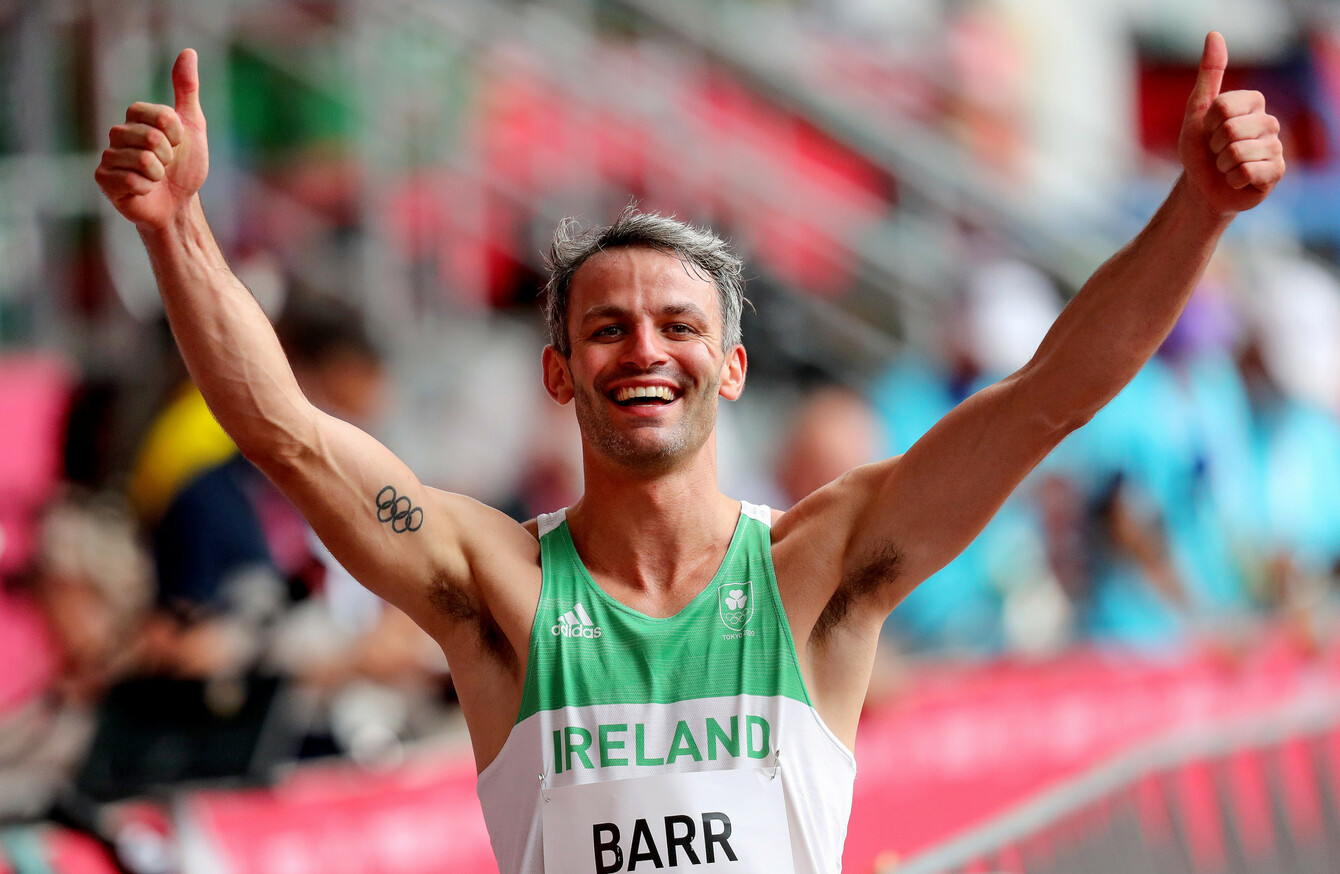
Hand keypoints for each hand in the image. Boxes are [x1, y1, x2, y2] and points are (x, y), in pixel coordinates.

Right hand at [95, 49, 208, 228]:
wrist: (179, 204)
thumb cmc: (185, 167)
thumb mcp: (192, 126)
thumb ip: (187, 90)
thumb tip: (188, 51)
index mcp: (136, 117)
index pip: (158, 115)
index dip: (175, 133)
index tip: (177, 143)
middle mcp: (118, 133)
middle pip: (150, 137)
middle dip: (168, 156)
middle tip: (166, 165)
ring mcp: (108, 156)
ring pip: (142, 160)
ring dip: (158, 174)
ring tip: (156, 178)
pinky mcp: (103, 179)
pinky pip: (131, 180)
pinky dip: (146, 188)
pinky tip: (144, 191)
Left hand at [1178, 31, 1284, 214]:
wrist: (1202, 188)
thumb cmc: (1200, 150)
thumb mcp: (1197, 110)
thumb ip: (1209, 74)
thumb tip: (1214, 34)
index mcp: (1253, 103)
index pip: (1224, 106)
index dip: (1208, 124)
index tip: (1209, 131)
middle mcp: (1269, 122)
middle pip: (1230, 129)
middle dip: (1213, 146)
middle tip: (1216, 152)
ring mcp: (1276, 148)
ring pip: (1237, 152)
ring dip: (1221, 164)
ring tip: (1225, 166)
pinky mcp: (1276, 172)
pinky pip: (1248, 171)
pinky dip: (1232, 178)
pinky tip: (1236, 179)